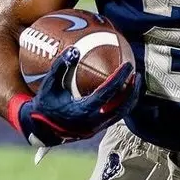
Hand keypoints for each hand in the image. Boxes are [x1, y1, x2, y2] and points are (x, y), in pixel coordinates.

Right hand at [19, 49, 139, 146]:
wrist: (43, 130)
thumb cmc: (46, 105)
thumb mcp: (49, 86)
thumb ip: (60, 67)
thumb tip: (74, 50)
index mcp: (83, 111)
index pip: (108, 93)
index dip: (119, 78)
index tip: (128, 66)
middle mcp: (95, 121)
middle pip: (123, 106)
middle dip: (133, 89)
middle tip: (136, 72)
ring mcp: (99, 126)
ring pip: (123, 112)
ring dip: (131, 97)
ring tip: (135, 81)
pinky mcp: (101, 128)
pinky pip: (118, 115)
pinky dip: (124, 102)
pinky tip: (125, 91)